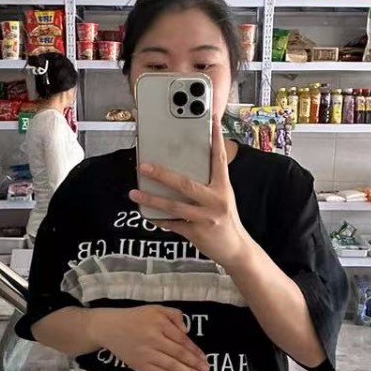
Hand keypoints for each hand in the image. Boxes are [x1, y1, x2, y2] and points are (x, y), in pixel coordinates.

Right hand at [98, 306, 208, 370]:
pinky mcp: (139, 364)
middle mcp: (153, 338)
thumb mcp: (156, 309)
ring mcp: (146, 353)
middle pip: (178, 354)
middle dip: (194, 364)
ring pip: (170, 365)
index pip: (181, 340)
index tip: (204, 358)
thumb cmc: (135, 317)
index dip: (195, 350)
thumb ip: (174, 316)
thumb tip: (186, 332)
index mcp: (159, 323)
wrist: (109, 328)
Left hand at [130, 121, 251, 269]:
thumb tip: (184, 168)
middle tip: (144, 165)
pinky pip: (173, 225)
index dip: (216, 139)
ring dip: (152, 199)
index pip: (220, 158)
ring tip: (134, 193)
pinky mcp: (197, 233)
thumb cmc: (226, 219)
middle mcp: (216, 201)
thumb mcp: (222, 197)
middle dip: (162, 174)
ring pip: (174, 206)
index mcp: (223, 187)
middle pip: (186, 184)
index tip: (212, 121)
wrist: (236, 249)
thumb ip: (208, 184)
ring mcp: (206, 218)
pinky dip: (160, 219)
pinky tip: (148, 215)